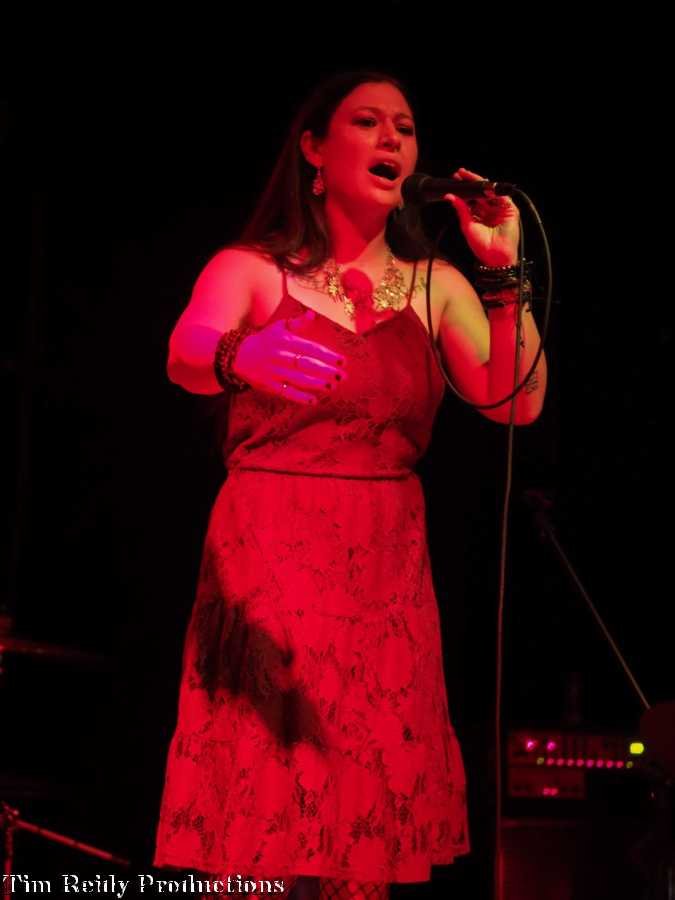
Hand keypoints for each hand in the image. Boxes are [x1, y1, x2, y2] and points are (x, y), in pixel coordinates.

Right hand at [232, 309, 346, 404]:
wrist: (239, 355)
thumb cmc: (265, 340)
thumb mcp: (279, 327)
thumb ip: (297, 323)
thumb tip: (312, 315)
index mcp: (285, 341)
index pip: (311, 348)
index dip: (328, 355)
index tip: (343, 361)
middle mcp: (280, 356)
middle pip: (306, 365)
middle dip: (326, 371)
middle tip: (342, 376)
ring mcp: (273, 372)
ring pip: (298, 379)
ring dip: (316, 384)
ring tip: (332, 387)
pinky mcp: (268, 386)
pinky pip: (286, 393)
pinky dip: (299, 397)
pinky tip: (313, 401)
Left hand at [444, 167, 519, 266]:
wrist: (495, 257)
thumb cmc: (482, 246)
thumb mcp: (467, 225)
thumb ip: (461, 209)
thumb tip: (450, 196)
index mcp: (480, 214)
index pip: (472, 197)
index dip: (465, 188)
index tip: (455, 178)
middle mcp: (490, 210)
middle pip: (481, 192)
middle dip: (472, 182)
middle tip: (460, 174)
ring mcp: (500, 209)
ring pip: (491, 192)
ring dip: (481, 184)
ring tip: (470, 178)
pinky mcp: (510, 210)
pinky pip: (502, 197)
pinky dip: (494, 191)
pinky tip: (484, 187)